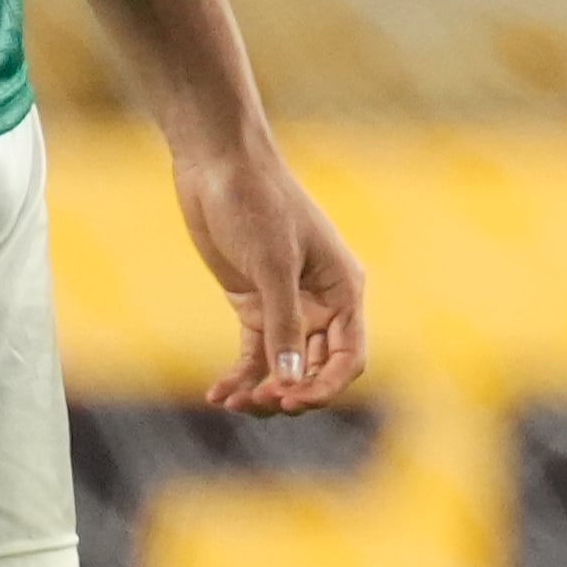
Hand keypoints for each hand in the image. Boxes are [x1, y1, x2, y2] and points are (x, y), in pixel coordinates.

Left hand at [173, 135, 365, 415]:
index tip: (295, 401)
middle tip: (258, 401)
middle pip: (316, 368)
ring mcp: (286, 306)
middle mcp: (321, 303)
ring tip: (233, 402)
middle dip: (291, 391)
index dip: (327, 386)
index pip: (348, 356)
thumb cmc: (256, 202)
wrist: (218, 164)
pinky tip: (218, 394)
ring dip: (263, 390)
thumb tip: (291, 380)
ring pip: (284, 367)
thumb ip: (283, 323)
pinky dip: (240, 376)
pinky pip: (254, 354)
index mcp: (343, 290)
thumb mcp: (272, 264)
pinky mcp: (252, 304)